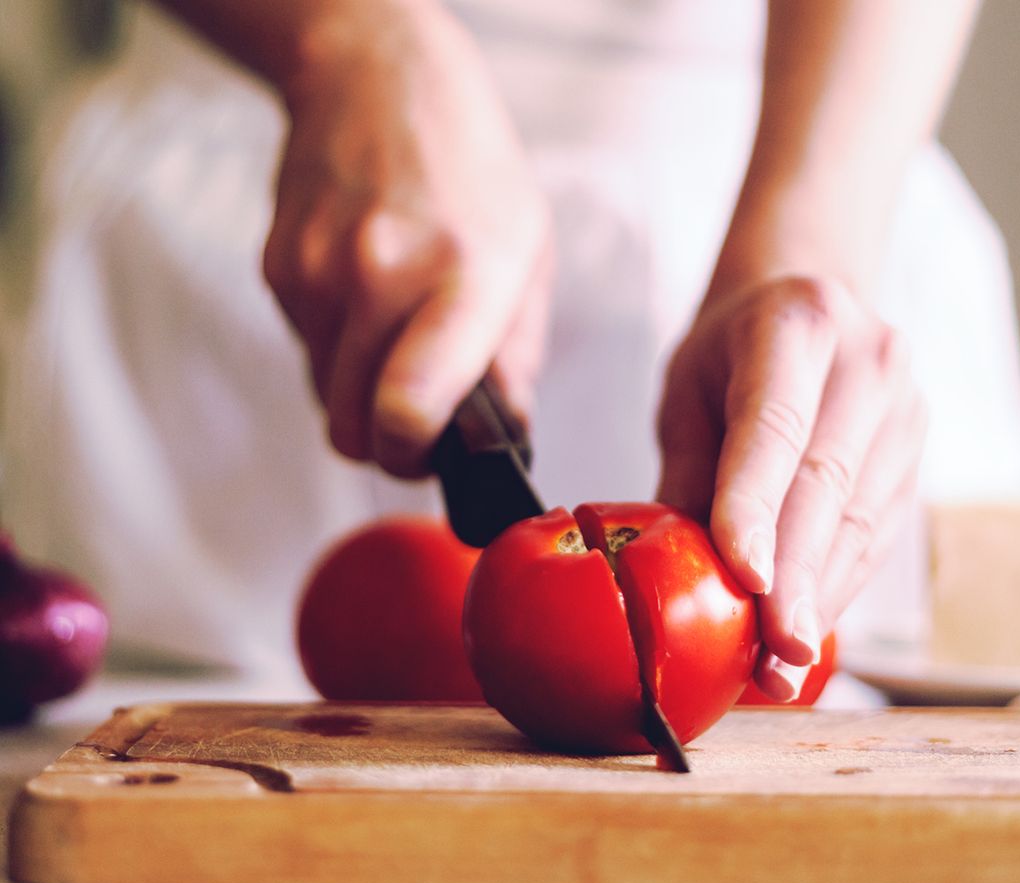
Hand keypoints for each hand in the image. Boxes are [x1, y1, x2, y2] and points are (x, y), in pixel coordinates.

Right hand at [262, 3, 550, 474]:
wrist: (374, 77)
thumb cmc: (468, 169)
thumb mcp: (528, 255)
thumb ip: (516, 359)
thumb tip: (504, 439)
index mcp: (461, 275)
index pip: (408, 408)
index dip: (413, 455)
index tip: (430, 452)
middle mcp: (379, 275)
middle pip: (353, 427)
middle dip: (387, 443)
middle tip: (420, 419)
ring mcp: (317, 272)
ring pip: (324, 397)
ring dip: (360, 393)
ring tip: (398, 333)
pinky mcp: (278, 270)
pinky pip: (305, 352)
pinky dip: (336, 349)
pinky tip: (365, 296)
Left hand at [657, 276, 926, 700]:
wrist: (810, 302)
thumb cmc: (732, 351)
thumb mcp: (688, 391)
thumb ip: (687, 473)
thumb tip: (675, 575)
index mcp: (797, 323)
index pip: (776, 426)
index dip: (759, 506)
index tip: (746, 580)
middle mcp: (869, 362)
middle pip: (828, 484)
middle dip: (798, 579)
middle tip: (771, 655)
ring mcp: (906, 410)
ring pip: (861, 522)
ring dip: (820, 600)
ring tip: (779, 666)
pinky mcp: (917, 455)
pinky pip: (877, 536)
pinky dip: (838, 589)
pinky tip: (806, 631)